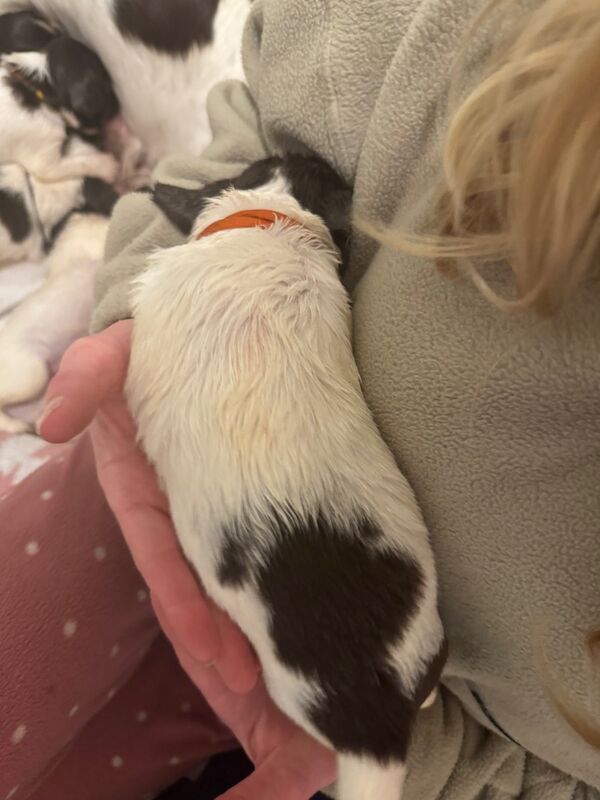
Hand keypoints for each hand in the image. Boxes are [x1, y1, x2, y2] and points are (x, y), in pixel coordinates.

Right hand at [39, 321, 335, 798]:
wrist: (222, 312)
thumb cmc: (162, 337)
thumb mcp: (118, 351)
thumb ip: (89, 376)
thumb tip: (56, 418)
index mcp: (146, 489)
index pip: (170, 563)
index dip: (192, 616)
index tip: (230, 665)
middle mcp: (185, 507)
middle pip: (209, 594)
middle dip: (234, 655)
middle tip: (279, 709)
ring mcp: (225, 502)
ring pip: (243, 582)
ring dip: (268, 639)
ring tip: (310, 700)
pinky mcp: (267, 489)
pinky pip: (277, 545)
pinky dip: (292, 588)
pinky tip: (327, 623)